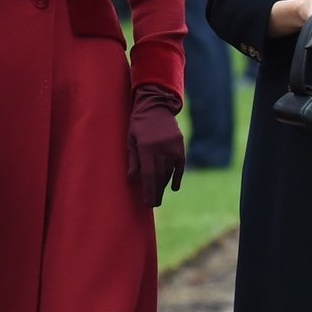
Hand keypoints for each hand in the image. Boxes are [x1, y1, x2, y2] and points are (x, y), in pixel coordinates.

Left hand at [127, 86, 184, 206]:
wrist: (156, 106)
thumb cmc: (139, 124)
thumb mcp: (131, 140)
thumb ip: (133, 160)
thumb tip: (132, 179)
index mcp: (147, 147)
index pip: (149, 175)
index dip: (149, 191)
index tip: (148, 203)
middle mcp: (161, 148)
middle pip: (160, 176)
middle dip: (156, 192)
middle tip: (153, 204)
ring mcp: (173, 147)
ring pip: (169, 172)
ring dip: (164, 186)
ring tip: (159, 196)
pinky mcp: (180, 146)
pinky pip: (180, 166)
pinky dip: (177, 177)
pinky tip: (173, 188)